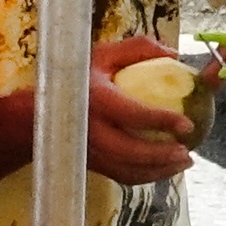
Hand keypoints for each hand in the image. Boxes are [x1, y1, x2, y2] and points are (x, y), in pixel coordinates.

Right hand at [85, 34, 199, 189]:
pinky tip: (164, 169)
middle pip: (132, 152)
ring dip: (160, 171)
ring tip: (183, 162)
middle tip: (187, 151)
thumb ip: (137, 49)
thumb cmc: (75, 76)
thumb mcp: (102, 54)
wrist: (37, 110)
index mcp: (96, 100)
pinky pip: (122, 176)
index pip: (133, 115)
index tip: (187, 124)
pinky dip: (146, 177)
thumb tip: (173, 53)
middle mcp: (91, 130)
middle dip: (163, 156)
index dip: (162, 121)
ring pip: (129, 170)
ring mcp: (90, 152)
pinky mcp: (92, 165)